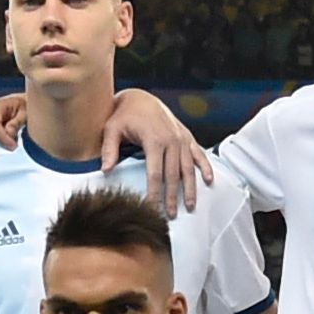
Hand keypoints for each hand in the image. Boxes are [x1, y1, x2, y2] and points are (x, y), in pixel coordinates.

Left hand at [100, 90, 210, 213]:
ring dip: (190, 188)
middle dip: (172, 197)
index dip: (154, 193)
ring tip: (190, 206)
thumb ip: (109, 150)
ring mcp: (181, 138)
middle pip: (173, 175)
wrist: (139, 97)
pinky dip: (205, 167)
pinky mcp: (187, 136)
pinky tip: (208, 181)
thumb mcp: (112, 129)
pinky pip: (199, 154)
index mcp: (154, 139)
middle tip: (170, 215)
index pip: (154, 174)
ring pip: (188, 168)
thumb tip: (105, 170)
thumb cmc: (124, 114)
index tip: (152, 209)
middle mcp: (171, 139)